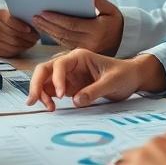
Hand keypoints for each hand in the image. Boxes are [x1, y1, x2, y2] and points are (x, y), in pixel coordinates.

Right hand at [0, 9, 38, 56]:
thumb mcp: (16, 15)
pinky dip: (20, 49)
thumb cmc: (11, 22)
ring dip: (25, 44)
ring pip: (12, 44)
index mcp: (0, 14)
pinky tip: (25, 46)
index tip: (29, 29)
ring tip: (32, 42)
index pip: (10, 20)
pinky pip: (10, 51)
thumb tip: (36, 21)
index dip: (20, 26)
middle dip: (26, 37)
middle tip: (36, 37)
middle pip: (12, 34)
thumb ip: (23, 17)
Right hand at [26, 49, 165, 110]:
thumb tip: (76, 101)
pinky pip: (52, 90)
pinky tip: (50, 107)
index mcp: (79, 56)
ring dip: (41, 92)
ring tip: (49, 108)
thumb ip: (95, 90)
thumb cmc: (124, 74)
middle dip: (36, 84)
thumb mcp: (112, 82)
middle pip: (45, 69)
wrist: (132, 77)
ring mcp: (68, 75)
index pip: (59, 64)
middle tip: (33, 100)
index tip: (61, 96)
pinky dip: (47, 98)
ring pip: (45, 80)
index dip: (57, 79)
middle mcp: (70, 64)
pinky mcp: (69, 86)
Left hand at [30, 0, 123, 54]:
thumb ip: (101, 2)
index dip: (56, 19)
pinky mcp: (82, 53)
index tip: (43, 12)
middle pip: (64, 33)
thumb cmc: (115, 23)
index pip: (72, 24)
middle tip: (34, 16)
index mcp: (97, 30)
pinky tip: (46, 30)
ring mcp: (85, 50)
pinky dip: (54, 37)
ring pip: (62, 40)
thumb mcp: (112, 10)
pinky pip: (64, 45)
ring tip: (37, 22)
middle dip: (48, 24)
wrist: (124, 41)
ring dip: (48, 31)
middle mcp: (90, 42)